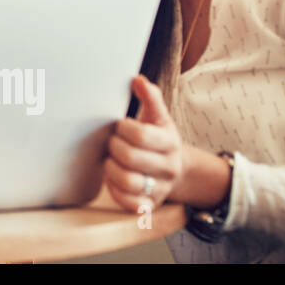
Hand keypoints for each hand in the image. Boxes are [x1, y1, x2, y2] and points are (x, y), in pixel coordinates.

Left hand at [103, 75, 184, 211]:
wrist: (174, 168)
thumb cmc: (157, 138)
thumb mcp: (157, 116)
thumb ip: (150, 97)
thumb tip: (138, 79)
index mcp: (170, 142)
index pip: (141, 135)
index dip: (123, 128)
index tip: (120, 125)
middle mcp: (169, 167)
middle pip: (131, 158)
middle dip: (114, 147)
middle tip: (112, 142)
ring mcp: (160, 188)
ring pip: (128, 182)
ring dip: (111, 168)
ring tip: (110, 160)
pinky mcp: (149, 205)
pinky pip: (129, 203)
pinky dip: (115, 190)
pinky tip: (113, 178)